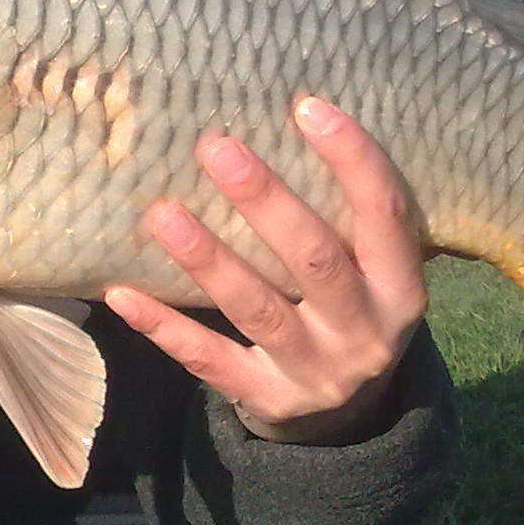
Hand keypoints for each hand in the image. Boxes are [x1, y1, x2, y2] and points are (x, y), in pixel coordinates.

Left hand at [104, 96, 427, 445]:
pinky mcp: (268, 400)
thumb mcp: (373, 274)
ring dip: (208, 259)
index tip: (306, 106)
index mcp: (401, 290)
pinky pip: (209, 359)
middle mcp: (366, 333)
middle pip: (315, 260)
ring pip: (257, 308)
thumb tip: (289, 120)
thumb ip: (345, 220)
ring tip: (162, 214)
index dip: (353, 160)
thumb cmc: (350, 309)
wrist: (348, 419)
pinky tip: (122, 291)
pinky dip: (164, 327)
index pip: (385, 216)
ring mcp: (316, 372)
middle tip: (215, 147)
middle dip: (265, 201)